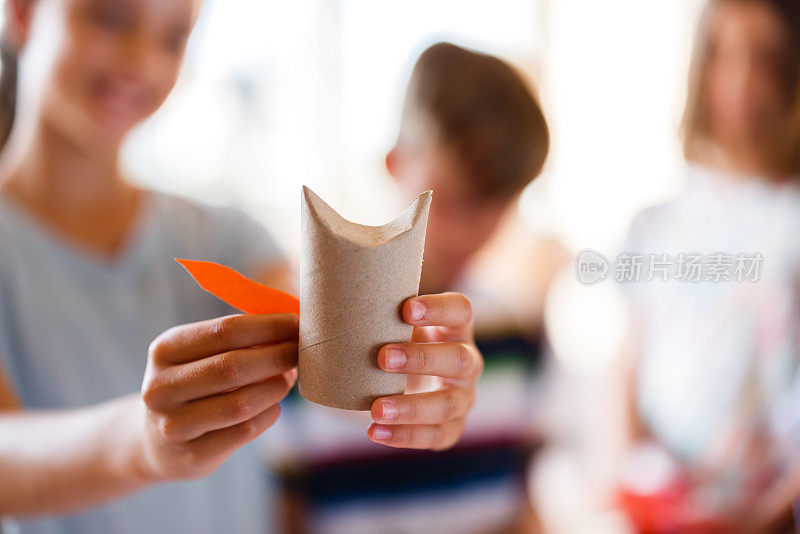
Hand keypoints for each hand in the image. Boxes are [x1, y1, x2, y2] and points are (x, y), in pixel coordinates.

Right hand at [138, 314, 297, 479]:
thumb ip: (236, 339)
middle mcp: (161, 388)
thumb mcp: (198, 355)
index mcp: (164, 350)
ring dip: (276, 387)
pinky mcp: (192, 456)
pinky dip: (268, 413)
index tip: (298, 323)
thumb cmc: (192, 385)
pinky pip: (245, 431)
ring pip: (241, 403)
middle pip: (233, 366)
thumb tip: (292, 326)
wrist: (155, 442)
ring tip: (289, 377)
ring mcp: (173, 426)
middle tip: (301, 351)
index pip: (225, 330)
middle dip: (277, 356)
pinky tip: (273, 405)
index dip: (269, 326)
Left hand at [368, 292, 481, 449]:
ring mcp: (463, 396)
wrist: (392, 382)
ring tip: (375, 408)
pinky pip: (436, 436)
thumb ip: (367, 314)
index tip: (405, 309)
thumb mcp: (385, 325)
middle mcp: (467, 361)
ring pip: (449, 404)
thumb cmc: (388, 342)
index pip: (460, 310)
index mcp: (454, 327)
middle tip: (382, 357)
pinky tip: (375, 431)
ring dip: (412, 407)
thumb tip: (321, 301)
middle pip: (460, 358)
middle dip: (422, 359)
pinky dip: (405, 436)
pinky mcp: (452, 427)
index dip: (439, 309)